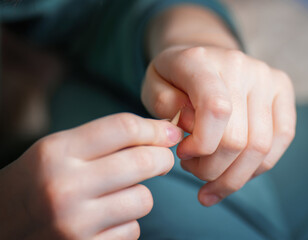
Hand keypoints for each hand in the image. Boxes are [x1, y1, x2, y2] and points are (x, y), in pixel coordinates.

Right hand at [0, 113, 181, 238]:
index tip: (168, 132)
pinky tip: (106, 219)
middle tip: (161, 159)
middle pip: (143, 162)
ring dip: (140, 194)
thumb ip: (103, 139)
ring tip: (119, 194)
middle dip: (163, 158)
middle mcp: (66, 187)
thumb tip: (158, 132)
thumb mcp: (58, 150)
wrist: (2, 226)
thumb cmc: (37, 181)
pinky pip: (132, 230)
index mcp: (57, 152)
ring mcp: (76, 224)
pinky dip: (127, 222)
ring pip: (143, 199)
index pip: (123, 128)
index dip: (154, 129)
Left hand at [142, 45, 295, 205]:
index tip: (183, 154)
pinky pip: (282, 138)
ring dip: (234, 176)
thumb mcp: (152, 87)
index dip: (202, 144)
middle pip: (238, 138)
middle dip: (212, 170)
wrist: (203, 57)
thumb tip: (192, 126)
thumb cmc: (174, 79)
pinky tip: (235, 172)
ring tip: (211, 175)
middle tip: (193, 169)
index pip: (216, 109)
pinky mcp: (282, 88)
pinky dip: (257, 166)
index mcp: (199, 60)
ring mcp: (265, 76)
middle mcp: (239, 64)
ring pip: (262, 146)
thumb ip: (163, 104)